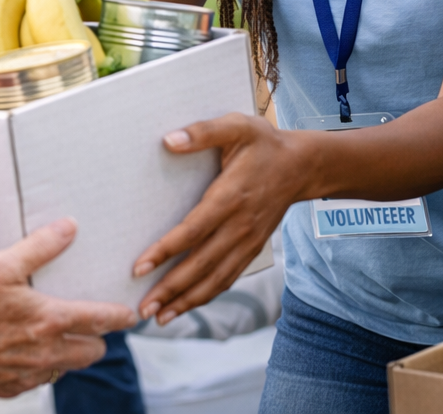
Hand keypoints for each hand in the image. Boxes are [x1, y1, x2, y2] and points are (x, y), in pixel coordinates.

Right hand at [0, 218, 136, 397]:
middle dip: (98, 339)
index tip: (130, 314)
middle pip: (91, 352)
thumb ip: (39, 247)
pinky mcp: (9, 387)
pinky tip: (26, 353)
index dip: (120, 317)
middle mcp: (47, 352)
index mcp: (51, 321)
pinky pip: (38, 379)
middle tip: (95, 327)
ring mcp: (29, 374)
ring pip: (66, 368)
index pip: (100, 320)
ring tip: (62, 338)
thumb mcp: (2, 266)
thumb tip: (69, 227)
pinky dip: (40, 367)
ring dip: (70, 354)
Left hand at [133, 114, 306, 326]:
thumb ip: (202, 132)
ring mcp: (247, 242)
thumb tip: (168, 140)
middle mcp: (239, 226)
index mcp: (230, 196)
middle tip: (141, 308)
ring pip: (214, 279)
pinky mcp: (252, 249)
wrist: (302, 166)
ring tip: (157, 317)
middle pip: (201, 265)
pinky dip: (205, 296)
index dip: (165, 251)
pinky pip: (227, 278)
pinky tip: (184, 307)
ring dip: (185, 301)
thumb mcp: (236, 126)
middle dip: (170, 289)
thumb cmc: (263, 143)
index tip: (139, 267)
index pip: (193, 230)